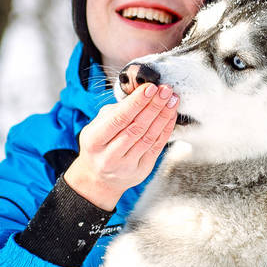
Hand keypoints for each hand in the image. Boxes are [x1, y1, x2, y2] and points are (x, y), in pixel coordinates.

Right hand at [65, 83, 178, 209]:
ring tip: (172, 100)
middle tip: (165, 90)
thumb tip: (142, 93)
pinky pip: (157, 147)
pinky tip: (171, 116)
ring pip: (149, 137)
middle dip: (154, 106)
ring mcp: (126, 166)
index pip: (119, 118)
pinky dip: (166, 129)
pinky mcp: (141, 170)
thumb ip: (117, 110)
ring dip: (163, 116)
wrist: (99, 178)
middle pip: (137, 127)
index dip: (137, 102)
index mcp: (94, 140)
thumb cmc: (99, 145)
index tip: (150, 88)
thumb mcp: (98, 125)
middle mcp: (109, 156)